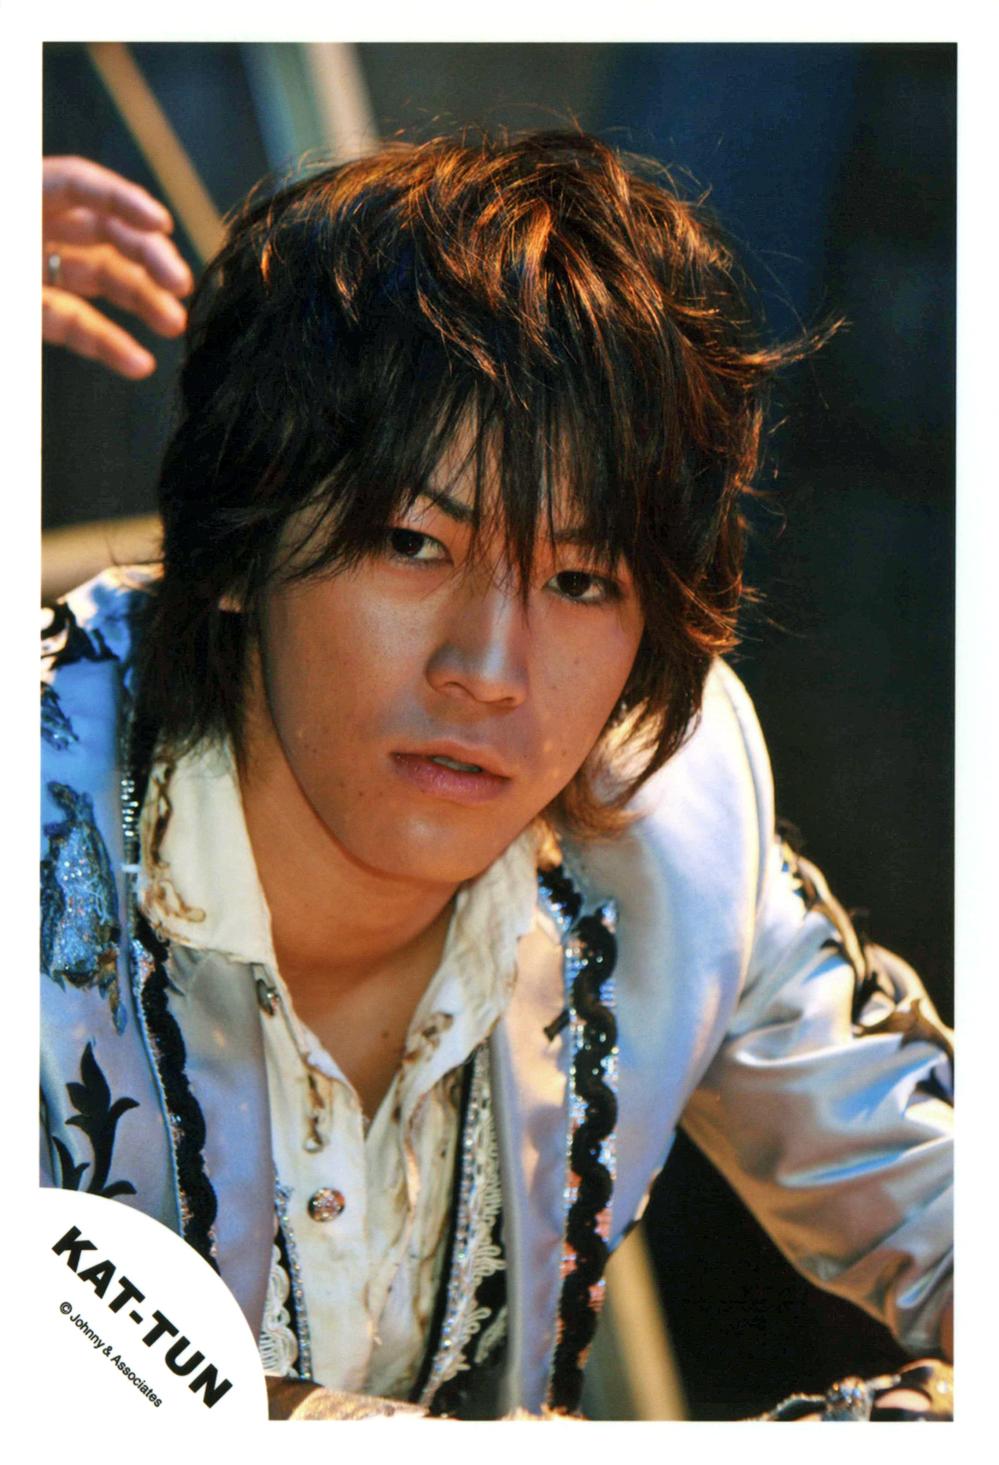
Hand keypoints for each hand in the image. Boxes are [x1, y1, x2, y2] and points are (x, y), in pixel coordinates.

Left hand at [42, 155, 193, 378]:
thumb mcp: (1, 236)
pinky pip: (80, 325)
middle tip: (180, 284)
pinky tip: (138, 362)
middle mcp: (39, 229)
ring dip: (144, 302)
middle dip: (149, 257)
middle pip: (106, 232)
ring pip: (103, 280)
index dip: (123, 200)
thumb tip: (107, 238)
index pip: (80, 184)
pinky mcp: (39, 313)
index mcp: (25, 195)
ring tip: (175, 324)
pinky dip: (110, 344)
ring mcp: (40, 271)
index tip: (160, 224)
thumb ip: (28, 239)